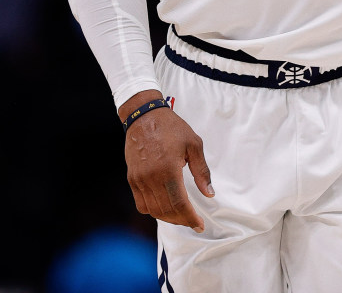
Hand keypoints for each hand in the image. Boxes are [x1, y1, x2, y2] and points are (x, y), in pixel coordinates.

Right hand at [122, 98, 213, 231]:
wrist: (144, 116)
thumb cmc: (171, 128)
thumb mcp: (194, 145)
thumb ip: (202, 172)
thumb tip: (209, 193)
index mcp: (168, 169)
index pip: (180, 204)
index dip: (190, 218)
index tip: (199, 225)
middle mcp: (151, 178)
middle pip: (167, 211)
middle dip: (182, 220)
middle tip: (193, 222)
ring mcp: (139, 180)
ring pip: (153, 210)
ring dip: (168, 218)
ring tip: (181, 216)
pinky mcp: (132, 179)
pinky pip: (141, 204)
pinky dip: (153, 211)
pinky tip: (164, 208)